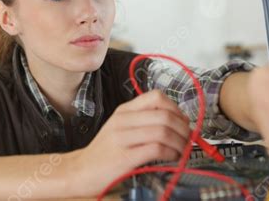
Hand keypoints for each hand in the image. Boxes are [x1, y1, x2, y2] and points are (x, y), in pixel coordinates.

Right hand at [71, 89, 190, 196]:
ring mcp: (122, 138)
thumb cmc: (105, 151)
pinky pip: (156, 149)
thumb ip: (143, 121)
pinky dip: (171, 153)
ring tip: (181, 151)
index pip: (156, 97)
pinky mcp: (124, 157)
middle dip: (183, 128)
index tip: (182, 121)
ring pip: (162, 131)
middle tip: (187, 139)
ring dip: (179, 142)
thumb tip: (177, 122)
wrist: (81, 170)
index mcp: (124, 110)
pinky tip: (171, 158)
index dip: (176, 108)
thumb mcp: (121, 128)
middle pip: (164, 115)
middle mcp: (122, 120)